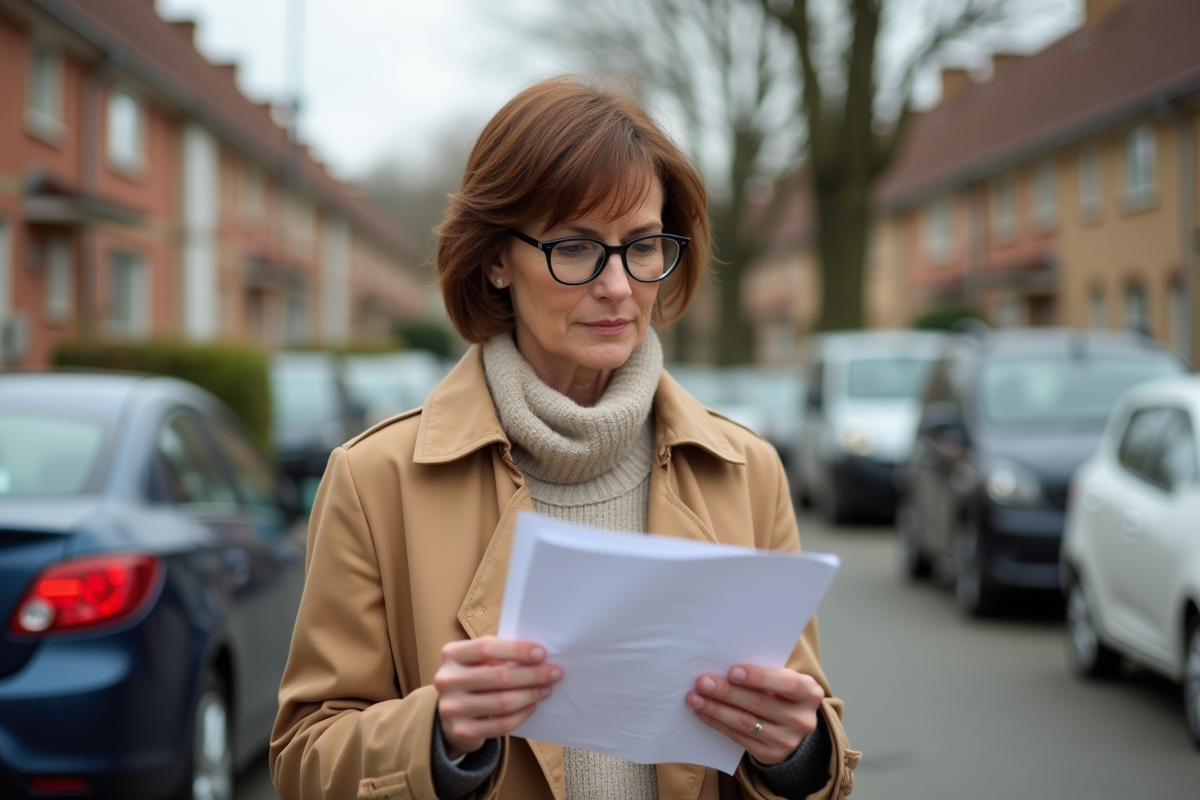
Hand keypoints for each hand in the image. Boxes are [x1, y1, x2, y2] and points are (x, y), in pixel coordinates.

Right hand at [434, 636, 562, 758]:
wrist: (450, 715)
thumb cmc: (473, 679)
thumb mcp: (477, 661)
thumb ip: (499, 656)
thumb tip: (538, 656)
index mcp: (451, 655)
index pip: (486, 648)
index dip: (517, 650)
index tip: (541, 654)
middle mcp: (447, 680)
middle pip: (499, 676)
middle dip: (532, 675)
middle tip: (555, 673)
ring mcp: (452, 708)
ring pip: (503, 702)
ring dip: (531, 695)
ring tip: (547, 689)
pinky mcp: (462, 731)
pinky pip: (501, 724)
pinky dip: (522, 715)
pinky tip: (532, 706)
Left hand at [686, 665, 823, 764]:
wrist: (794, 729)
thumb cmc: (783, 695)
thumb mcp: (785, 681)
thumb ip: (766, 672)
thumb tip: (725, 663)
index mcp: (809, 693)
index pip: (786, 684)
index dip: (759, 678)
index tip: (732, 671)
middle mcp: (801, 719)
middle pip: (759, 704)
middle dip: (727, 692)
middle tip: (704, 682)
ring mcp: (787, 740)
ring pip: (746, 723)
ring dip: (717, 709)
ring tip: (696, 697)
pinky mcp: (770, 754)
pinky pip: (739, 737)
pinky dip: (718, 723)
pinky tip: (703, 712)